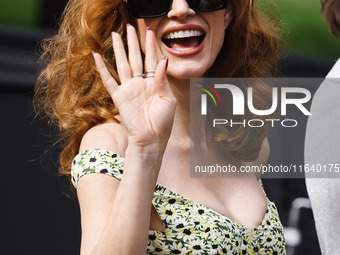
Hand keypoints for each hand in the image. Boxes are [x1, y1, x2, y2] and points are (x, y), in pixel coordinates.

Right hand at [92, 25, 175, 147]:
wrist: (151, 140)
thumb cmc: (163, 122)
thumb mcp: (168, 99)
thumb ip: (163, 79)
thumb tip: (163, 59)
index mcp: (154, 84)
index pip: (152, 59)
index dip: (150, 45)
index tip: (148, 30)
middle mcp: (141, 84)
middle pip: (136, 57)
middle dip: (133, 42)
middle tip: (129, 26)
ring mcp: (129, 89)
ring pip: (122, 64)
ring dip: (118, 49)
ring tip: (114, 34)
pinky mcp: (119, 97)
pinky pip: (108, 80)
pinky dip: (102, 68)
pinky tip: (96, 56)